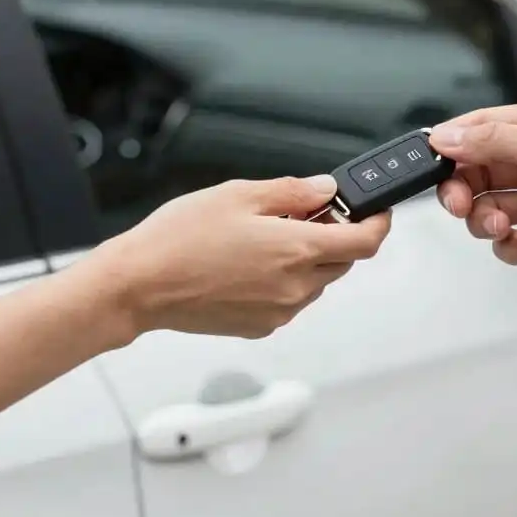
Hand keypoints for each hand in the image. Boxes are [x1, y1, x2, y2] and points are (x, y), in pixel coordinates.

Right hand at [91, 175, 391, 339]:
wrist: (137, 286)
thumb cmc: (178, 239)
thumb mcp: (239, 194)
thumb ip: (293, 192)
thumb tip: (326, 191)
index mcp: (297, 250)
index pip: (365, 243)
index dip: (378, 223)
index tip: (377, 211)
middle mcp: (295, 287)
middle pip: (342, 262)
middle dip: (335, 236)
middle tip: (306, 213)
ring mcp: (279, 311)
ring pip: (316, 281)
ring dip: (307, 258)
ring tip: (265, 237)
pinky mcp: (261, 326)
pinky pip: (290, 299)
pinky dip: (285, 280)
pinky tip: (249, 263)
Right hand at [429, 100, 516, 274]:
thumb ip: (496, 144)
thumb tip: (447, 137)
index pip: (478, 131)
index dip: (451, 146)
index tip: (429, 164)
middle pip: (475, 174)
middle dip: (462, 190)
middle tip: (460, 203)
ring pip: (488, 211)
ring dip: (486, 221)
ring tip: (506, 224)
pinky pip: (511, 244)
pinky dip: (513, 246)